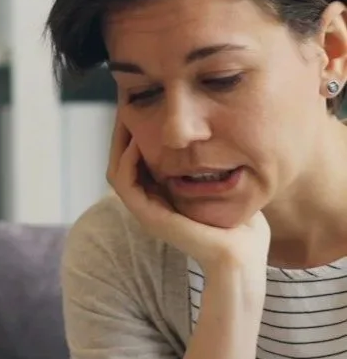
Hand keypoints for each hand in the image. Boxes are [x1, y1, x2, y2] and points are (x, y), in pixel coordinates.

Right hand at [107, 120, 269, 278]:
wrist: (242, 253)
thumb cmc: (241, 222)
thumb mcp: (226, 183)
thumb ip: (216, 164)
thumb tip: (223, 137)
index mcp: (164, 197)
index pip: (136, 161)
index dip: (135, 133)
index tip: (142, 106)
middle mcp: (151, 203)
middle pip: (122, 162)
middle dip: (123, 133)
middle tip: (127, 105)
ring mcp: (147, 211)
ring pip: (116, 171)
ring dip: (119, 143)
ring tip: (127, 116)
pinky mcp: (149, 216)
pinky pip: (124, 183)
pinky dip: (127, 161)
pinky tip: (138, 141)